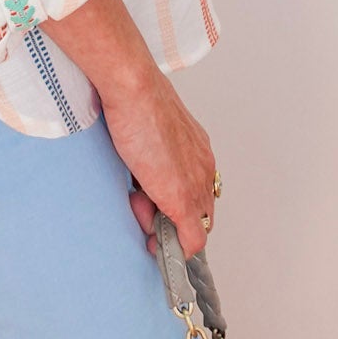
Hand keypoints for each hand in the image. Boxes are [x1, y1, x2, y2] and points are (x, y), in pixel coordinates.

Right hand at [102, 71, 218, 260]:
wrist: (134, 89)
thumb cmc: (136, 99)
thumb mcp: (149, 126)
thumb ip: (153, 148)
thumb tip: (143, 169)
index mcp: (197, 147)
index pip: (196, 188)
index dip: (174, 201)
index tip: (155, 206)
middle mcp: (203, 166)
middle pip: (196, 210)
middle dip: (167, 216)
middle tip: (138, 202)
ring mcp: (196, 184)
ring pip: (190, 225)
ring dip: (160, 225)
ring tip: (135, 199)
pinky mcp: (183, 199)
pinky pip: (191, 240)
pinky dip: (175, 249)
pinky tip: (156, 242)